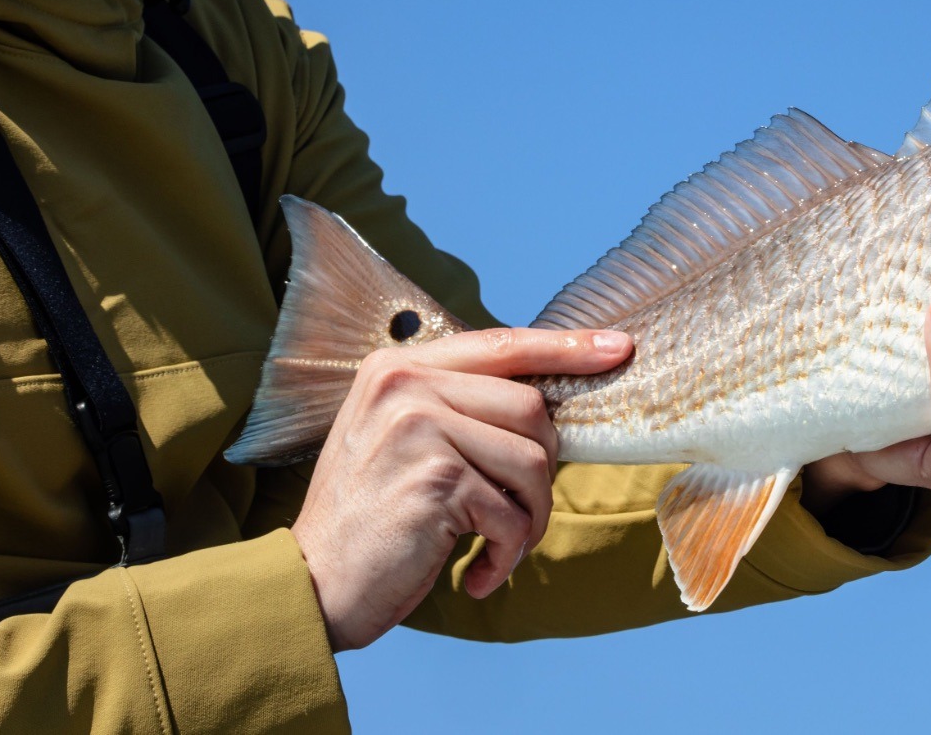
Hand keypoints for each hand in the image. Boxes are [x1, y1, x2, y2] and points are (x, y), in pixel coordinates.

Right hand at [290, 327, 632, 650]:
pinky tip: (476, 574)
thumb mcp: (403, 440)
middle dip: (542, 472)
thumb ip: (459, 408)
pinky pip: (513, 513)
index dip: (566, 346)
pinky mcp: (436, 480)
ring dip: (529, 520)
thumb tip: (548, 402)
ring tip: (497, 548)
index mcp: (398, 366)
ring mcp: (418, 427)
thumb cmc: (371, 520)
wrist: (312, 585)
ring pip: (532, 462)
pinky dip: (507, 554)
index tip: (618, 348)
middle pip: (532, 408)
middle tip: (516, 517)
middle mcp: (405, 384)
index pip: (501, 345)